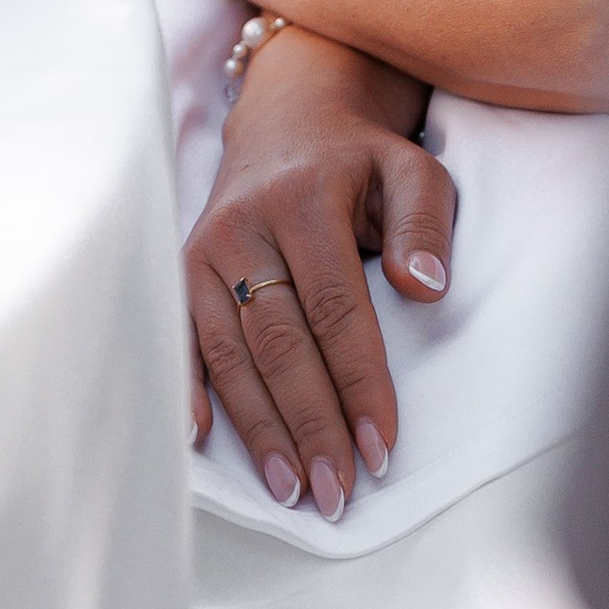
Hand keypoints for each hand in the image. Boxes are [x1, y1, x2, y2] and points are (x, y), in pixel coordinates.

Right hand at [185, 21, 455, 518]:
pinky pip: (182, 337)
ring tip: (291, 489)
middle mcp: (246, 225)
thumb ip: (423, 222)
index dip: (357, 381)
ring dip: (259, 428)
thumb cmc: (361, 160)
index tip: (380, 445)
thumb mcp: (412, 168)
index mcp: (305, 199)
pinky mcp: (183, 267)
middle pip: (279, 342)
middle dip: (309, 424)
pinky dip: (187, 390)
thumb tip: (426, 287)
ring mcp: (207, 248)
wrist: (290, 117)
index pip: (334, 307)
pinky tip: (200, 442)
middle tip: (336, 492)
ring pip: (231, 352)